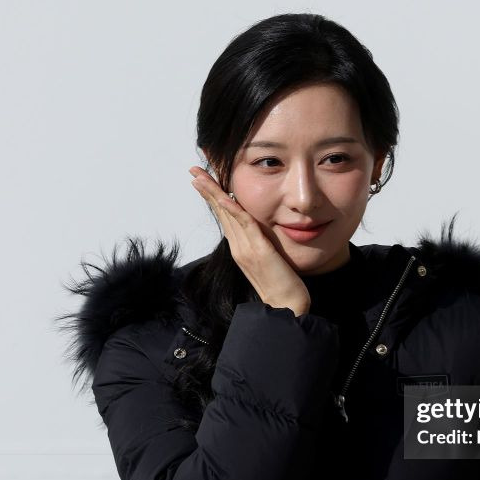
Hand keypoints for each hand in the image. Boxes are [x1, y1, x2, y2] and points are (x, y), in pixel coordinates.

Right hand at [189, 166, 311, 316]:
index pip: (224, 216)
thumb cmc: (281, 286)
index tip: (202, 180)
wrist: (286, 308)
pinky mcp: (259, 252)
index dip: (213, 197)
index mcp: (239, 247)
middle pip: (220, 212)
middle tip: (193, 170)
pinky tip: (226, 197)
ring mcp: (246, 250)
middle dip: (207, 189)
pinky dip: (234, 210)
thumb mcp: (267, 260)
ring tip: (200, 177)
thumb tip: (259, 230)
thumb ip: (260, 244)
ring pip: (227, 215)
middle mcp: (238, 247)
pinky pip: (245, 226)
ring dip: (213, 194)